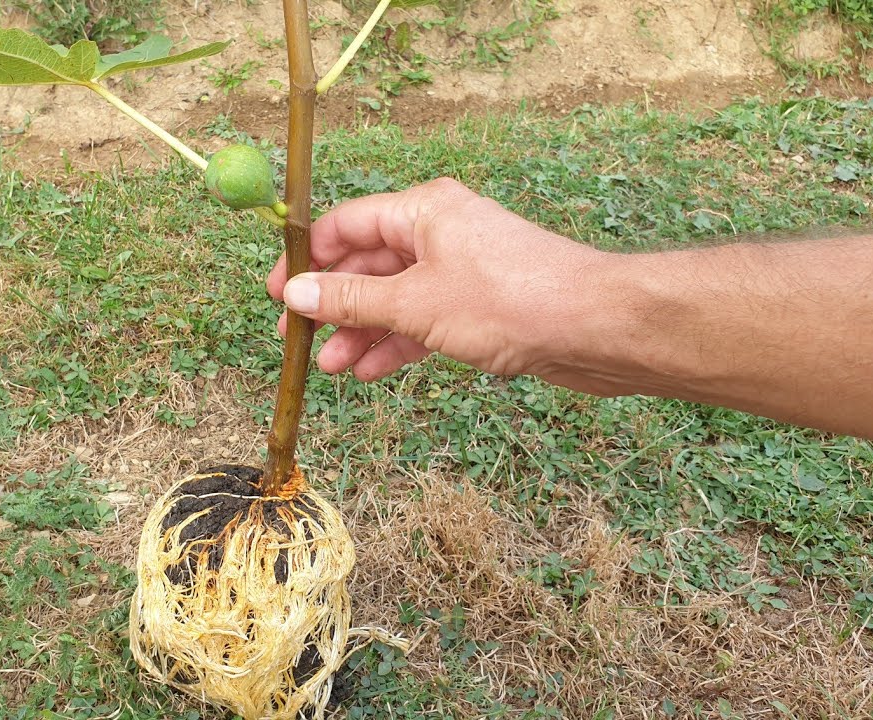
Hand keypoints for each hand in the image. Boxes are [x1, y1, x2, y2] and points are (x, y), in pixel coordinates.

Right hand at [266, 178, 621, 392]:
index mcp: (423, 210)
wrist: (594, 328)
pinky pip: (423, 320)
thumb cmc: (509, 300)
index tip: (278, 296)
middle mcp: (440, 232)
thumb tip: (295, 295)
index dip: (307, 259)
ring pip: (394, 298)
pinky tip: (370, 371)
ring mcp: (461, 269)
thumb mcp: (414, 303)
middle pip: (367, 263)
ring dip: (361, 331)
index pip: (346, 224)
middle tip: (296, 340)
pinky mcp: (480, 306)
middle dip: (332, 304)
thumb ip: (351, 301)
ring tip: (331, 367)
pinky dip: (397, 343)